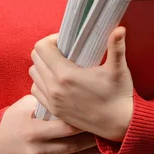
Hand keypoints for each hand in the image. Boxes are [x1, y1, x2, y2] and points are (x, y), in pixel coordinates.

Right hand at [0, 94, 103, 153]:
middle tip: (108, 128)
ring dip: (91, 152)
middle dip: (92, 137)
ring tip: (106, 141)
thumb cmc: (10, 123)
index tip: (97, 113)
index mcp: (33, 132)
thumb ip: (44, 100)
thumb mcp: (23, 107)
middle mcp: (37, 152)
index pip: (64, 127)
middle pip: (72, 146)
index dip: (82, 121)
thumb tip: (65, 87)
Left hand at [29, 27, 133, 141]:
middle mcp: (54, 88)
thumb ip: (116, 46)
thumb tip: (120, 29)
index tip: (66, 41)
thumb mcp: (118, 68)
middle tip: (64, 50)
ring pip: (33, 74)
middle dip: (47, 50)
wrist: (120, 125)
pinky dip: (42, 82)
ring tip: (60, 64)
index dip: (52, 40)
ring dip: (43, 66)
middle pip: (35, 58)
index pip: (41, 48)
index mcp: (65, 75)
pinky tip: (57, 80)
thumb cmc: (119, 94)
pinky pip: (36, 90)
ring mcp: (52, 101)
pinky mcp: (54, 110)